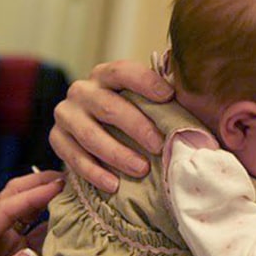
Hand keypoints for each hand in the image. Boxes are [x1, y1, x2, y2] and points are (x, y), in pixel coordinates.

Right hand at [49, 59, 173, 191]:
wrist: (93, 127)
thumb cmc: (131, 113)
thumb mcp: (143, 100)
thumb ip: (163, 98)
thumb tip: (198, 100)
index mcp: (106, 74)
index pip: (123, 71)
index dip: (145, 82)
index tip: (168, 96)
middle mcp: (82, 90)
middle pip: (108, 107)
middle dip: (137, 127)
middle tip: (160, 146)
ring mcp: (66, 114)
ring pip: (90, 135)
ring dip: (117, 154)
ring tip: (141, 169)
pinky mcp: (56, 138)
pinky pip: (73, 158)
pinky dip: (95, 173)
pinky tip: (114, 184)